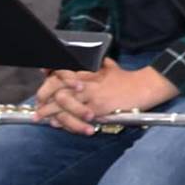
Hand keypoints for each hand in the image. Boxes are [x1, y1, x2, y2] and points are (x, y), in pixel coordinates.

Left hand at [32, 60, 174, 134]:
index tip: (43, 90)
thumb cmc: (129, 78)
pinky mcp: (99, 108)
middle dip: (44, 97)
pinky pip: (77, 115)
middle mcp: (88, 82)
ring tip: (41, 117)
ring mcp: (92, 95)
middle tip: (37, 106)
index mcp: (89, 71)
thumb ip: (99, 65)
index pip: (62, 74)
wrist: (146, 87)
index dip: (49, 81)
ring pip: (64, 102)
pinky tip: (58, 123)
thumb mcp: (111, 67)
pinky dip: (65, 120)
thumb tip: (95, 61)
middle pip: (58, 87)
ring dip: (50, 111)